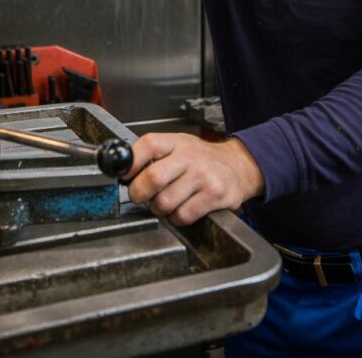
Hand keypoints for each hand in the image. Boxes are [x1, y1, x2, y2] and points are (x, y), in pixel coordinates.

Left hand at [124, 133, 264, 226]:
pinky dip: (176, 218)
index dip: (130, 162)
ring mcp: (204, 176)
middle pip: (153, 177)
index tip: (123, 175)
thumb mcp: (178, 146)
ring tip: (164, 203)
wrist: (239, 166)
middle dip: (138, 193)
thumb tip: (122, 170)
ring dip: (158, 209)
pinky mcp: (215, 196)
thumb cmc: (202, 159)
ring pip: (165, 202)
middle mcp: (190, 157)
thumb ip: (153, 155)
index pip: (148, 145)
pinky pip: (183, 215)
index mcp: (177, 142)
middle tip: (138, 196)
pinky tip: (180, 210)